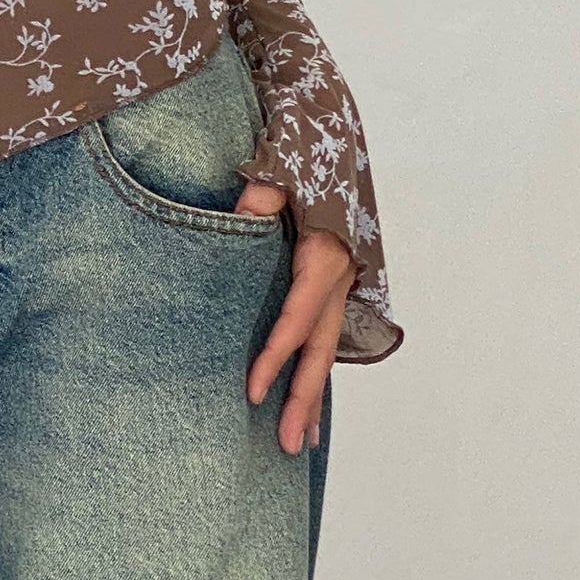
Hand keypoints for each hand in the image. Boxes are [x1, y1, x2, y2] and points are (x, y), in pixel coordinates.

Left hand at [233, 177, 353, 454]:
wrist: (330, 134)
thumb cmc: (302, 154)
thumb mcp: (281, 169)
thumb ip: (262, 196)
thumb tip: (243, 212)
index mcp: (324, 255)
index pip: (296, 317)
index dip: (276, 355)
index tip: (252, 390)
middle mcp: (336, 278)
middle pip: (319, 349)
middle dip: (303, 398)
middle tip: (290, 445)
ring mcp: (336, 286)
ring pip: (325, 349)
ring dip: (313, 395)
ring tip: (303, 443)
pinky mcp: (328, 286)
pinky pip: (321, 335)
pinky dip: (313, 369)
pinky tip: (308, 405)